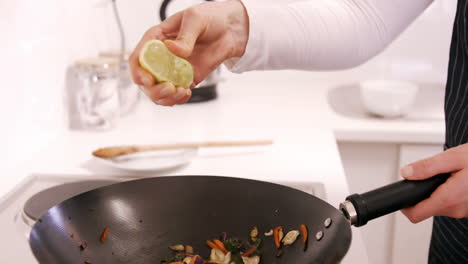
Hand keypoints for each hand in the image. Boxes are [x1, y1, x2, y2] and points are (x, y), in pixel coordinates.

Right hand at [129, 0, 248, 105]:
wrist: (230, 30)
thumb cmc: (209, 18)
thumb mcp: (195, 20)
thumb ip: (185, 37)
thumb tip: (173, 49)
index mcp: (156, 40)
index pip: (137, 58)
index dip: (138, 72)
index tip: (148, 80)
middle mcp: (161, 57)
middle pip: (146, 81)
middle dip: (154, 90)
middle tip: (170, 88)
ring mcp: (172, 70)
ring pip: (159, 92)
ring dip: (166, 98)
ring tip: (182, 92)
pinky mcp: (186, 79)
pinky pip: (176, 95)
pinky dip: (178, 98)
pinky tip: (187, 93)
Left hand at [400, 143, 467, 222]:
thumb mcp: (453, 158)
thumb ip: (427, 167)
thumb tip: (407, 173)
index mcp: (449, 198)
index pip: (415, 214)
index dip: (404, 204)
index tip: (403, 192)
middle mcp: (456, 209)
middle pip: (426, 208)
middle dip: (424, 191)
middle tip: (431, 173)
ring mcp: (464, 211)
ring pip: (438, 205)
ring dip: (437, 190)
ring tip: (449, 174)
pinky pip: (451, 202)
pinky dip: (448, 191)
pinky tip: (457, 179)